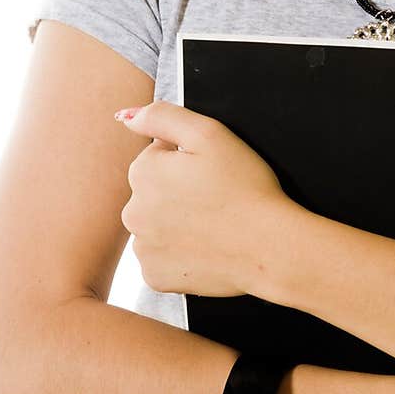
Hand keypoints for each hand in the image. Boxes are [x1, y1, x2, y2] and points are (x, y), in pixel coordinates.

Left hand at [115, 100, 293, 296]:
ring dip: (176, 223)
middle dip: (177, 192)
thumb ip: (162, 116)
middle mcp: (132, 212)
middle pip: (153, 192)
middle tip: (215, 198)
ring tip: (213, 225)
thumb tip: (125, 116)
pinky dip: (179, 254)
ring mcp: (143, 248)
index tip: (212, 172)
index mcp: (142, 172)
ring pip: (156, 226)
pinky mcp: (155, 278)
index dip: (188, 160)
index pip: (157, 156)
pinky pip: (162, 258)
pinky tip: (205, 248)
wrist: (269, 248)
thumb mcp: (209, 133)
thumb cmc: (245, 187)